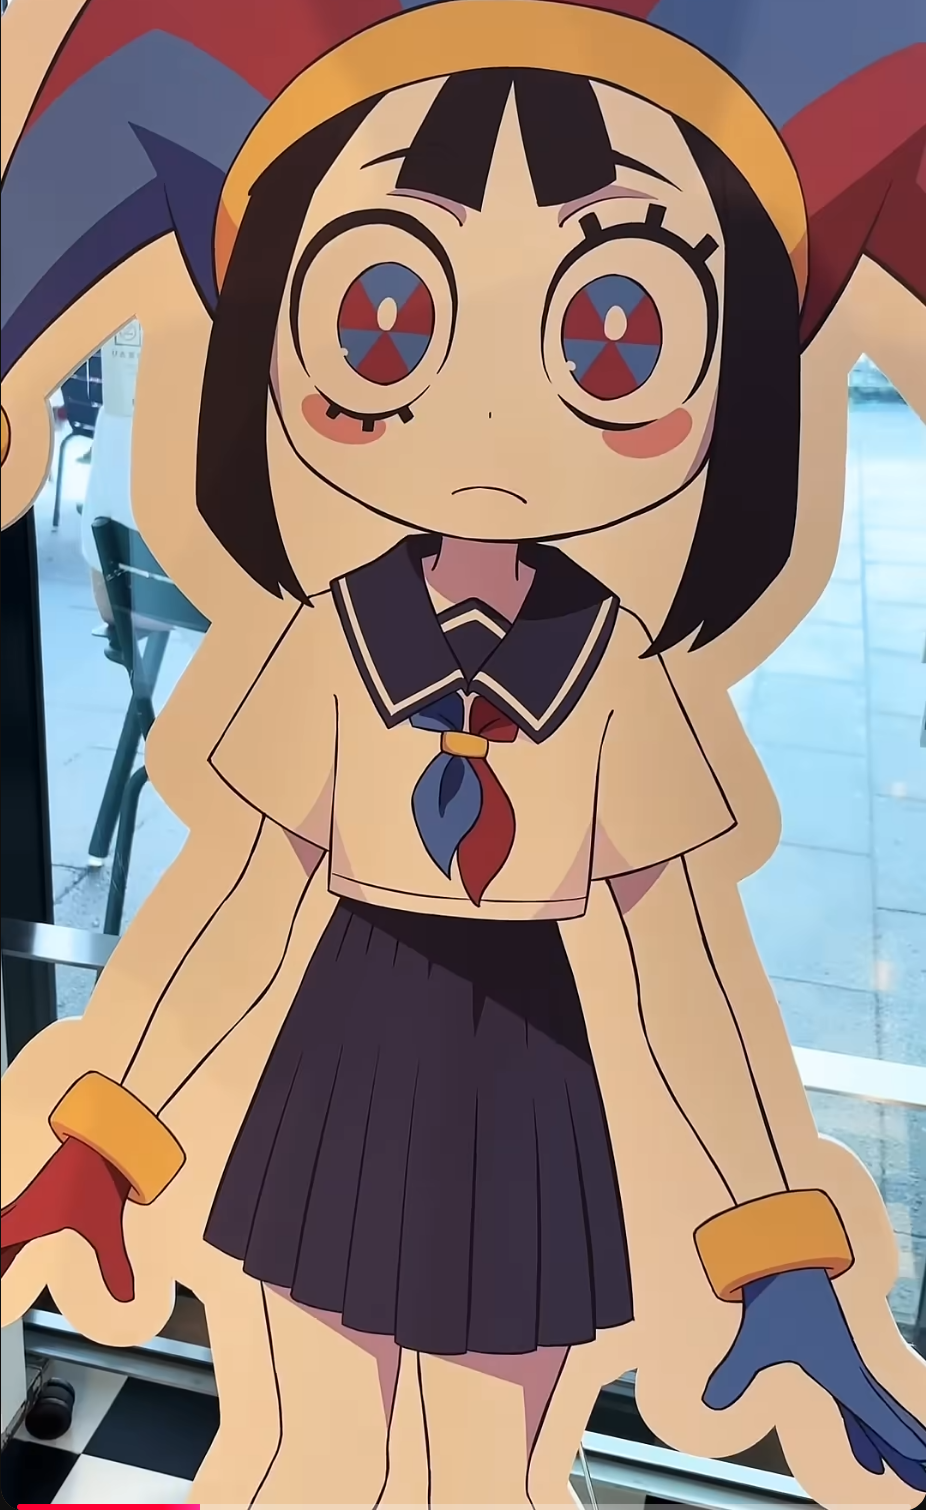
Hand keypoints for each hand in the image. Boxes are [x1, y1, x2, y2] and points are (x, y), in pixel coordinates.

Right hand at [1, 1137, 134, 1301]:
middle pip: (2, 1234)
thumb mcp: (106, 1228)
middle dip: (0, 1256)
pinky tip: (17, 1234)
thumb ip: (114, 1263)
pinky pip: (17, 1213)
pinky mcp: (45, 1187)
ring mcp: (35, 1196)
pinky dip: (11, 1228)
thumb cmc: (100, 1176)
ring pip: (8, 1223)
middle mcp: (27, 1207)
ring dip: (4, 1242)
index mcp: (30, 1218)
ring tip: (4, 1262)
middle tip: (0, 1272)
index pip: (1, 1241)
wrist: (106, 1137)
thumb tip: (125, 1296)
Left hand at [703, 1268, 925, 1490]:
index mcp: (837, 1367)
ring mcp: (843, 1361)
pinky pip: (857, 1396)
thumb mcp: (754, 1338)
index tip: (919, 1455)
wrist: (783, 1258)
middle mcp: (847, 1367)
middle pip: (881, 1414)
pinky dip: (865, 1419)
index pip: (871, 1410)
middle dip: (900, 1445)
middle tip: (921, 1475)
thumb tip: (710, 1401)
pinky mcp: (833, 1354)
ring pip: (872, 1406)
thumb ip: (736, 1372)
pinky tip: (863, 1435)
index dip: (893, 1434)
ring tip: (908, 1467)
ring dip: (888, 1435)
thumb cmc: (774, 1295)